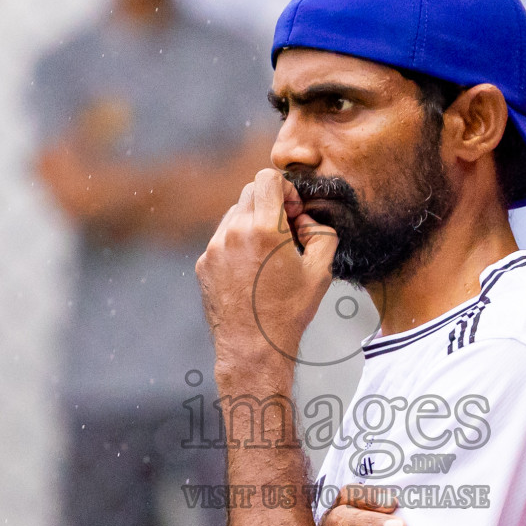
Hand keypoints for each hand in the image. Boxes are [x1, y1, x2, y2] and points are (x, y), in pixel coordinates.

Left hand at [196, 168, 337, 378]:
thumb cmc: (288, 313)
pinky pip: (222, 238)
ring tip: (267, 256)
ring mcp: (214, 247)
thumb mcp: (321, 271)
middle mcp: (234, 232)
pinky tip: (250, 271)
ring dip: (252, 223)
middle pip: (250, 192)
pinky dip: (237, 244)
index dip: (286, 189)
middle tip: (284, 232)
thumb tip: (306, 220)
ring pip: (234, 214)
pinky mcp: (203, 262)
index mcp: (263, 229)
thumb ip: (321, 232)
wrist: (253, 347)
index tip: (292, 211)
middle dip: (270, 205)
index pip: (268, 179)